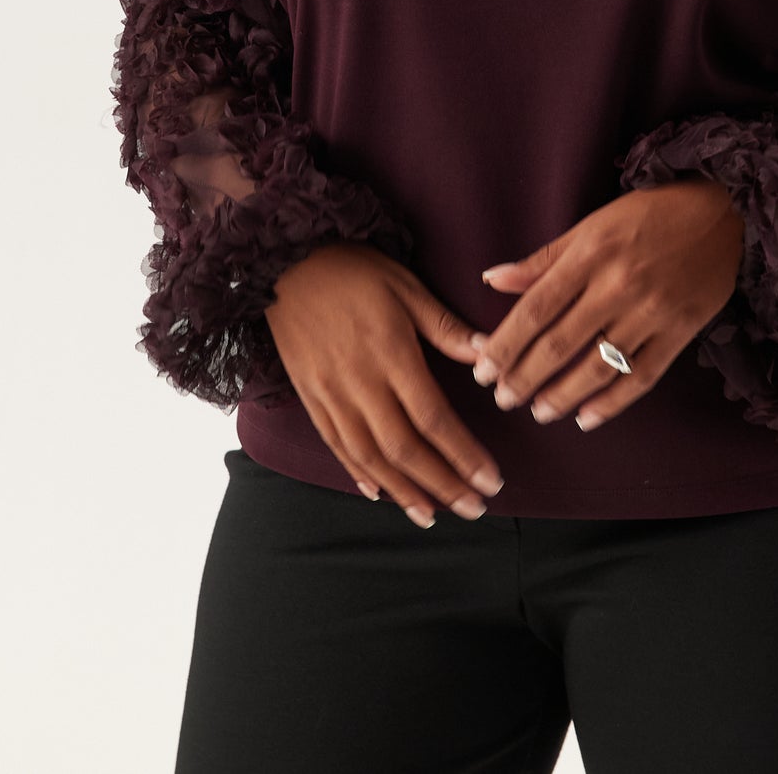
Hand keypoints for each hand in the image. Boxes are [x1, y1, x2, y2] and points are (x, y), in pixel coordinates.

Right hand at [264, 241, 503, 527]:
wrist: (286, 262)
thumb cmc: (354, 269)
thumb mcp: (407, 287)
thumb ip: (446, 328)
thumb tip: (489, 356)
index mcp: (391, 354)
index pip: (434, 419)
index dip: (464, 455)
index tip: (491, 481)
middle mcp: (360, 383)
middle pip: (405, 449)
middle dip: (443, 484)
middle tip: (475, 510)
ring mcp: (331, 395)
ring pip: (370, 457)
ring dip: (404, 491)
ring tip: (433, 516)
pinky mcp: (310, 398)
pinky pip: (336, 446)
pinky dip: (359, 474)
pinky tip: (380, 494)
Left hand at [470, 178, 745, 430]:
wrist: (723, 210)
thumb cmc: (650, 213)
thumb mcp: (592, 224)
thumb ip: (543, 258)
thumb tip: (492, 279)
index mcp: (591, 253)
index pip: (536, 308)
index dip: (506, 344)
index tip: (483, 369)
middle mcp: (618, 285)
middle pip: (560, 343)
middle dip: (524, 377)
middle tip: (502, 398)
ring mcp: (652, 312)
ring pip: (597, 366)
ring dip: (562, 395)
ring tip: (538, 411)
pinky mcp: (680, 331)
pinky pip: (641, 377)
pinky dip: (612, 403)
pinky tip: (587, 418)